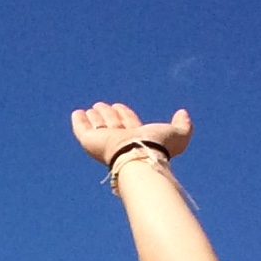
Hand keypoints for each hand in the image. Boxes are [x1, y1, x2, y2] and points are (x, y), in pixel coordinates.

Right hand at [71, 101, 191, 166]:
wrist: (138, 155)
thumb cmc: (158, 147)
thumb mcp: (178, 134)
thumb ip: (183, 124)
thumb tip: (182, 113)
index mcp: (137, 139)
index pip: (128, 124)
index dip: (125, 115)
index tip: (119, 106)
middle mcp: (120, 141)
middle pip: (112, 124)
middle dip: (109, 115)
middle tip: (104, 105)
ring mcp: (103, 141)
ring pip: (98, 126)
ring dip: (95, 117)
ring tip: (93, 108)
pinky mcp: (89, 141)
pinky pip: (82, 129)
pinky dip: (78, 122)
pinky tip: (77, 114)